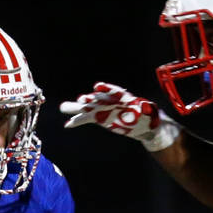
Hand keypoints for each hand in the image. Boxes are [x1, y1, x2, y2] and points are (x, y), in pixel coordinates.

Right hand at [59, 83, 179, 150]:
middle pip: (98, 99)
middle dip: (89, 100)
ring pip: (88, 108)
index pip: (113, 91)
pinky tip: (68, 124)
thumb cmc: (147, 116)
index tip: (97, 87)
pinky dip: (77, 121)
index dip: (105, 89)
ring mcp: (103, 109)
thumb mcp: (149, 113)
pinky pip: (86, 119)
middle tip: (79, 101)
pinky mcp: (99, 118)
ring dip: (76, 109)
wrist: (143, 123)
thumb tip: (147, 108)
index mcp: (123, 98)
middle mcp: (111, 101)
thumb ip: (146, 110)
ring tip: (63, 108)